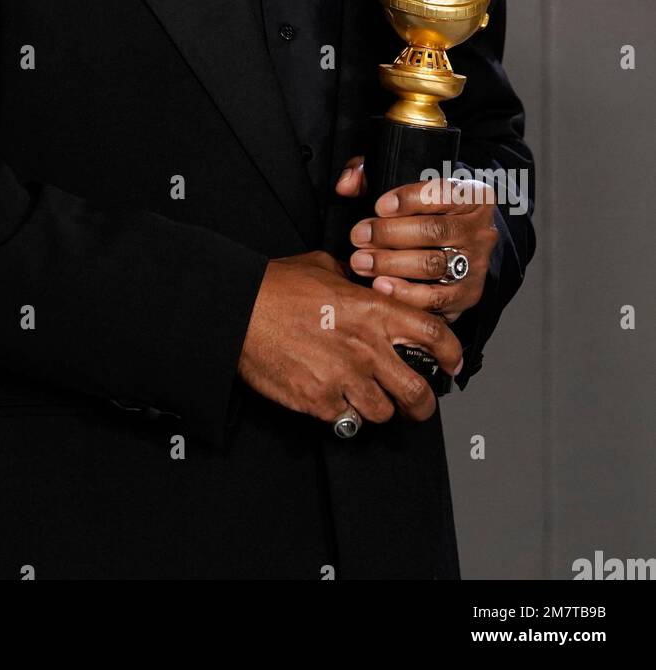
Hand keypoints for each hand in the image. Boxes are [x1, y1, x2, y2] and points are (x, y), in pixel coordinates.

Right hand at [237, 249, 462, 425]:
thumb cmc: (275, 287)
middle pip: (418, 393)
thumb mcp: (322, 268)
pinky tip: (330, 399)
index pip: (434, 335)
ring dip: (376, 408)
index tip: (451, 364)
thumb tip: (362, 284)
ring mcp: (344, 379)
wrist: (237, 311)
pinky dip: (341, 414)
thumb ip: (352, 281)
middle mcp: (366, 348)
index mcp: (373, 310)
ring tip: (362, 397)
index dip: (452, 354)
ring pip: (382, 414)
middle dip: (423, 405)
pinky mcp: (319, 402)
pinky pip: (345, 420)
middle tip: (417, 405)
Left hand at [335, 155, 498, 322]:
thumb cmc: (424, 214)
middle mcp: (480, 231)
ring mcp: (475, 265)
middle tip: (358, 236)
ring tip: (361, 262)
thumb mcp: (406, 189)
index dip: (408, 199)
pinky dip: (406, 293)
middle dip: (390, 234)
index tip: (379, 206)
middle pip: (434, 231)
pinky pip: (436, 298)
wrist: (458, 249)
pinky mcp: (466, 295)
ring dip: (391, 264)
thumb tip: (346, 184)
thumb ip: (372, 178)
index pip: (443, 193)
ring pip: (433, 264)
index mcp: (472, 196)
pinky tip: (381, 285)